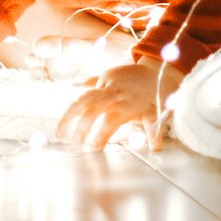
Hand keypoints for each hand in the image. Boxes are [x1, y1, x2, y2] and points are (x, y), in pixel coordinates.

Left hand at [55, 59, 182, 151]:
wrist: (159, 71)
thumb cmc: (131, 78)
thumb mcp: (109, 76)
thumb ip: (91, 82)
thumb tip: (72, 84)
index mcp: (105, 87)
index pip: (82, 101)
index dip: (69, 116)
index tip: (60, 133)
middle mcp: (116, 95)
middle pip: (92, 109)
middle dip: (80, 127)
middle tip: (71, 144)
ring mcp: (132, 104)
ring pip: (113, 119)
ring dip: (101, 135)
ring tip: (93, 149)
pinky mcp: (150, 110)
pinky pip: (151, 123)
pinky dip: (153, 136)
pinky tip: (154, 148)